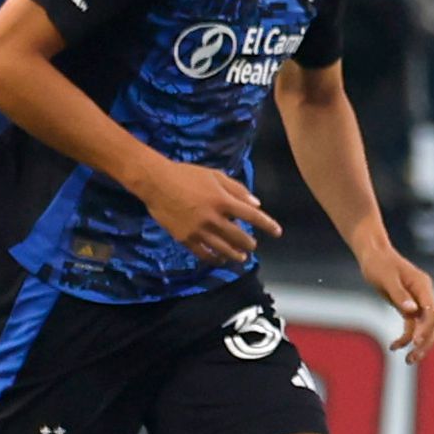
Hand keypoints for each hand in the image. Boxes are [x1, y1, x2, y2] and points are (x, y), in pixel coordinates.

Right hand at [136, 162, 281, 263]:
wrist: (156, 182)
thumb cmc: (187, 175)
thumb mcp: (215, 176)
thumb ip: (238, 190)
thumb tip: (257, 204)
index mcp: (223, 201)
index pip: (252, 216)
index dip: (267, 225)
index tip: (277, 232)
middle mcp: (213, 218)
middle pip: (239, 237)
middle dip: (249, 243)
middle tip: (253, 245)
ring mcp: (198, 230)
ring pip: (223, 249)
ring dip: (235, 255)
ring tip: (242, 257)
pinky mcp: (184, 238)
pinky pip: (203, 253)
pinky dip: (214, 258)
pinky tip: (220, 259)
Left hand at [356, 240, 433, 361]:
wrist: (373, 254)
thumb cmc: (379, 263)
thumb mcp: (386, 278)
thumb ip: (399, 295)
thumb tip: (412, 311)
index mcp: (423, 286)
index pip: (431, 311)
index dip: (426, 328)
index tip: (416, 342)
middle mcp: (424, 295)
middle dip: (426, 342)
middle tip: (414, 358)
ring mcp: (418, 301)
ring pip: (425, 327)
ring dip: (419, 344)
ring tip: (409, 361)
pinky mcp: (408, 306)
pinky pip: (412, 325)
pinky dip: (406, 337)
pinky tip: (394, 347)